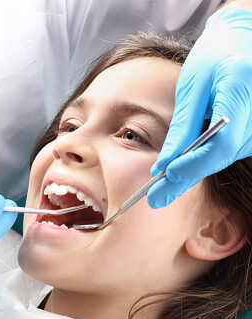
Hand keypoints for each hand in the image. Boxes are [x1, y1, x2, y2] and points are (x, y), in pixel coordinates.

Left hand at [147, 7, 251, 207]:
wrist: (242, 42)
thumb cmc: (214, 56)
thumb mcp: (192, 86)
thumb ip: (183, 125)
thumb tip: (166, 162)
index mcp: (242, 91)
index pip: (221, 143)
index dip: (193, 163)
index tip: (165, 175)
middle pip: (221, 157)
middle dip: (186, 177)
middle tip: (156, 198)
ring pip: (222, 158)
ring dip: (192, 171)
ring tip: (163, 187)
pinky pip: (226, 152)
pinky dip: (203, 160)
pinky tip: (182, 167)